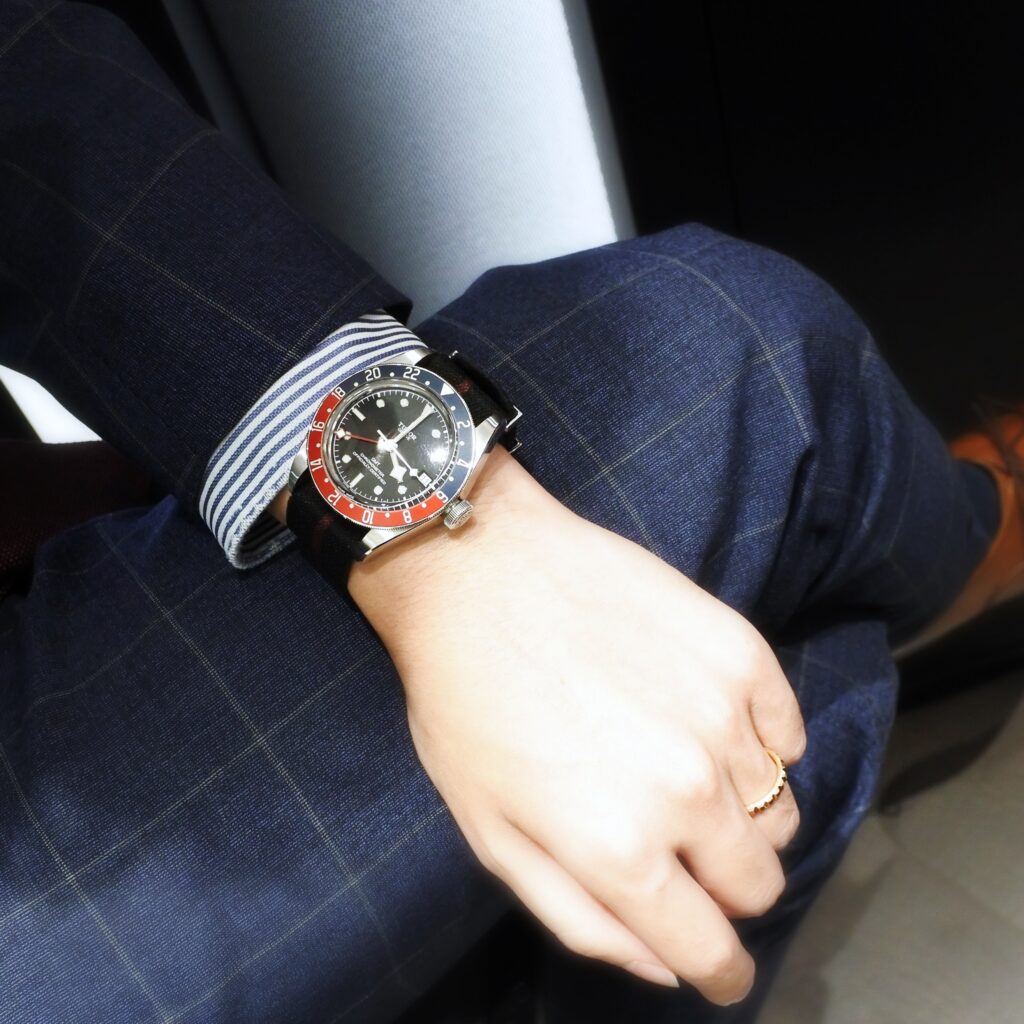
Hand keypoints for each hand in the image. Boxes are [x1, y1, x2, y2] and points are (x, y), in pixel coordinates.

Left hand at [349, 447, 805, 1004]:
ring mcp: (723, 715)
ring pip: (780, 811)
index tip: (716, 963)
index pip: (712, 952)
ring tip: (678, 769)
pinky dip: (758, 744)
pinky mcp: (741, 652)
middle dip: (725, 888)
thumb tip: (663, 967)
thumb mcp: (491, 833)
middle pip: (761, 883)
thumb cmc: (466, 702)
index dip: (718, 969)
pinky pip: (789, 735)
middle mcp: (686, 791)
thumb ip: (581, 919)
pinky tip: (702, 718)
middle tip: (677, 847)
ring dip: (740, 813)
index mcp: (619, 850)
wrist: (479, 570)